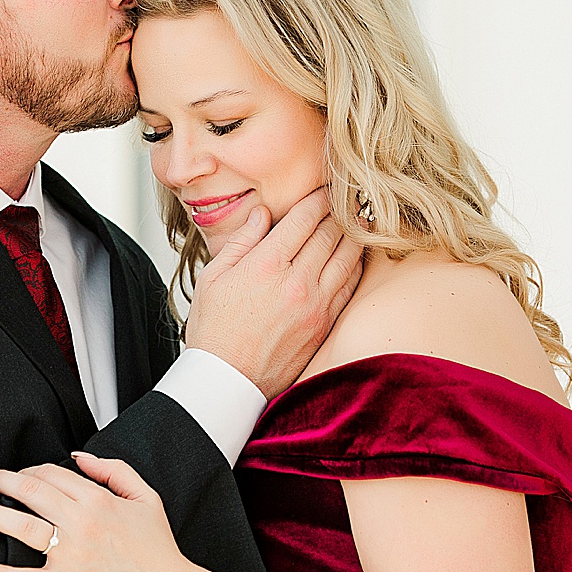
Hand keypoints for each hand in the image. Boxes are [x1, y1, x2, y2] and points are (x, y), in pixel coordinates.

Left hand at [0, 453, 188, 571]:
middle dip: (3, 480)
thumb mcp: (145, 496)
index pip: (54, 473)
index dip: (32, 468)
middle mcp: (81, 524)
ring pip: (23, 526)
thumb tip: (80, 457)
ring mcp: (71, 554)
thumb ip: (113, 470)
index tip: (21, 472)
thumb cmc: (157, 546)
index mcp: (99, 500)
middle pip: (32, 492)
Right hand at [183, 189, 364, 398]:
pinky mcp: (324, 324)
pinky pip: (350, 286)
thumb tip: (263, 213)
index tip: (324, 189)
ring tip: (358, 220)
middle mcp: (296, 282)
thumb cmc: (216, 332)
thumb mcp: (213, 278)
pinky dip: (355, 266)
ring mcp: (315, 305)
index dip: (319, 197)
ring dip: (354, 234)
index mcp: (267, 265)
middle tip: (347, 197)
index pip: (305, 217)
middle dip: (340, 210)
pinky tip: (354, 256)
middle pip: (331, 232)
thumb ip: (242, 240)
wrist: (228, 382)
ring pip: (348, 257)